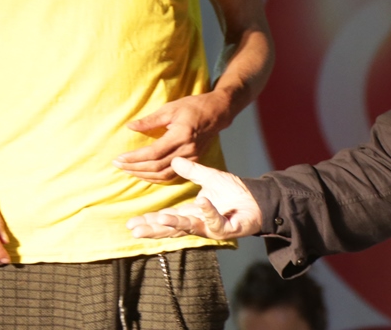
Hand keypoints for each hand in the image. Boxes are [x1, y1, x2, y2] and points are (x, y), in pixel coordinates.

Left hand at [114, 92, 229, 182]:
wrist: (217, 112)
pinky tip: (144, 174)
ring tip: (127, 170)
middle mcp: (187, 150)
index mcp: (181, 135)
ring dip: (144, 175)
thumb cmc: (194, 106)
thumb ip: (150, 120)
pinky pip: (172, 175)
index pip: (153, 153)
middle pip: (157, 166)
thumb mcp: (171, 108)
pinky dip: (156, 177)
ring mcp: (192, 158)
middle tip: (118, 165)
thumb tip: (130, 126)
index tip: (119, 159)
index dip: (134, 158)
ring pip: (164, 175)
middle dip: (134, 168)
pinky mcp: (194, 161)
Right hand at [126, 157, 262, 239]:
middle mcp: (199, 223)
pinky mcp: (226, 228)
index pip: (166, 219)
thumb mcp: (210, 178)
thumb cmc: (234, 193)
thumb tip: (175, 160)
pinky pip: (215, 220)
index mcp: (192, 214)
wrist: (258, 199)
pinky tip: (201, 201)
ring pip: (190, 227)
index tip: (132, 222)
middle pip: (172, 229)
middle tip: (135, 229)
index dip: (150, 221)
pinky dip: (208, 210)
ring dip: (175, 223)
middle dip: (154, 229)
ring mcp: (212, 227)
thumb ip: (192, 171)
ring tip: (160, 218)